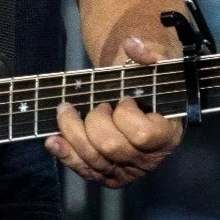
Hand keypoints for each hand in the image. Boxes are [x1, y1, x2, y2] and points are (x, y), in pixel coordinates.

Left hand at [44, 36, 181, 187]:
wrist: (141, 97)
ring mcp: (127, 170)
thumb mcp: (156, 61)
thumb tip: (132, 45)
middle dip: (95, 121)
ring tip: (65, 110)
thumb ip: (149, 52)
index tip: (124, 98)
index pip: (142, 135)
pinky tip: (52, 140)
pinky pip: (84, 170)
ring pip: (94, 160)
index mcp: (167, 135)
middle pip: (112, 148)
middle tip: (97, 104)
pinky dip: (66, 154)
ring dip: (73, 132)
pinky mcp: (107, 174)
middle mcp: (148, 159)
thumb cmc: (150, 80)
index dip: (126, 115)